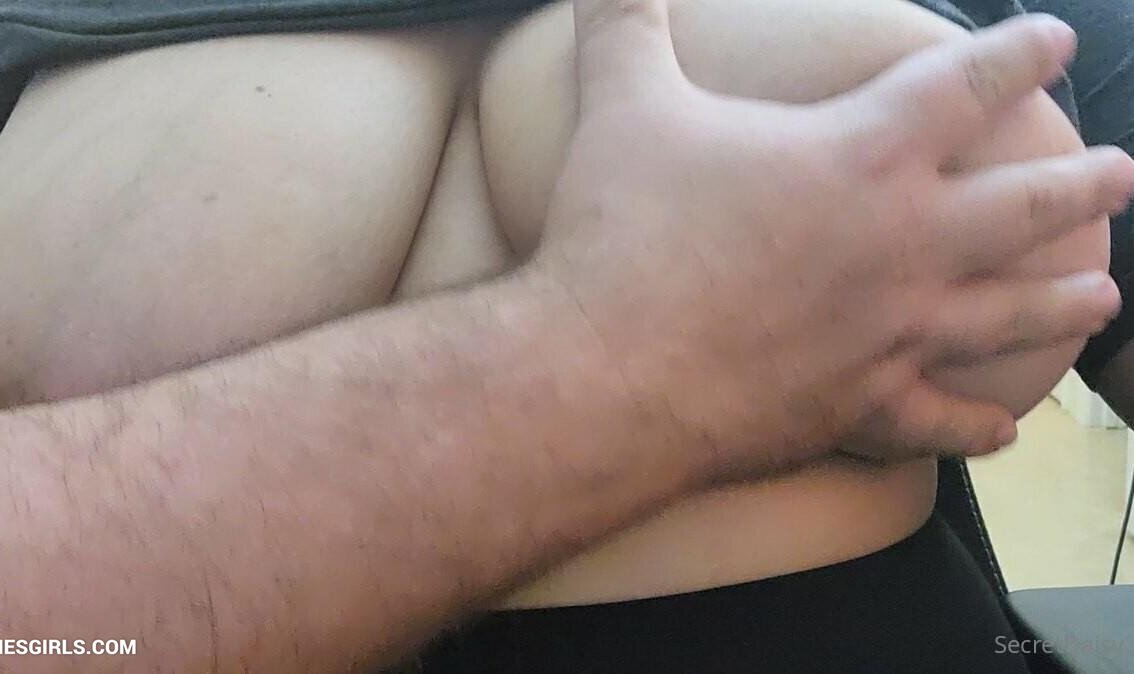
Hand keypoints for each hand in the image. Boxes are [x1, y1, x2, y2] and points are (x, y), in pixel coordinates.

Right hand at [527, 1, 1131, 479]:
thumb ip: (627, 23)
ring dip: (1061, 302)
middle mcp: (904, 241)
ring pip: (1008, 314)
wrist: (610, 373)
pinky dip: (974, 430)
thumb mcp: (623, 103)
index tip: (1054, 42)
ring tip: (1104, 295)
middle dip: (1082, 184)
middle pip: (1026, 204)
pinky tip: (1005, 436)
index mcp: (862, 154)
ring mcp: (892, 331)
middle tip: (1120, 175)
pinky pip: (937, 421)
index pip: (965, 84)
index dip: (1016, 54)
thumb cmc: (624, 233)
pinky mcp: (861, 404)